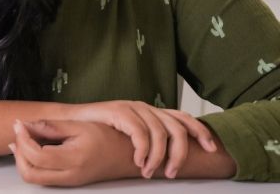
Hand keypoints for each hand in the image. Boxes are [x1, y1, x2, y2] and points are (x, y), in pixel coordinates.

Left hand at [10, 119, 140, 185]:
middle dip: (18, 152)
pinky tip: (30, 149)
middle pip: (30, 173)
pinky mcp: (67, 182)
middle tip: (19, 133)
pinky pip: (41, 177)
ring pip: (33, 178)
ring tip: (22, 140)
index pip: (37, 155)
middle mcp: (70, 175)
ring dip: (22, 160)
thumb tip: (25, 124)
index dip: (23, 139)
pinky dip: (30, 164)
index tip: (19, 124)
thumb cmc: (107, 138)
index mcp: (74, 159)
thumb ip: (51, 126)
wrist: (126, 156)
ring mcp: (68, 181)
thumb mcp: (79, 125)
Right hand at [63, 100, 217, 178]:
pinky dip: (143, 150)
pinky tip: (138, 161)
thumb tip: (169, 156)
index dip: (199, 132)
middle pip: (176, 129)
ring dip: (158, 157)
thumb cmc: (98, 131)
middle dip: (178, 154)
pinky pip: (140, 133)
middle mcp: (145, 107)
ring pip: (160, 133)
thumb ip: (147, 138)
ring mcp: (132, 108)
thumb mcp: (128, 134)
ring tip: (149, 172)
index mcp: (151, 111)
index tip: (210, 148)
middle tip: (171, 173)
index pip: (183, 118)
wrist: (70, 121)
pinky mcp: (119, 112)